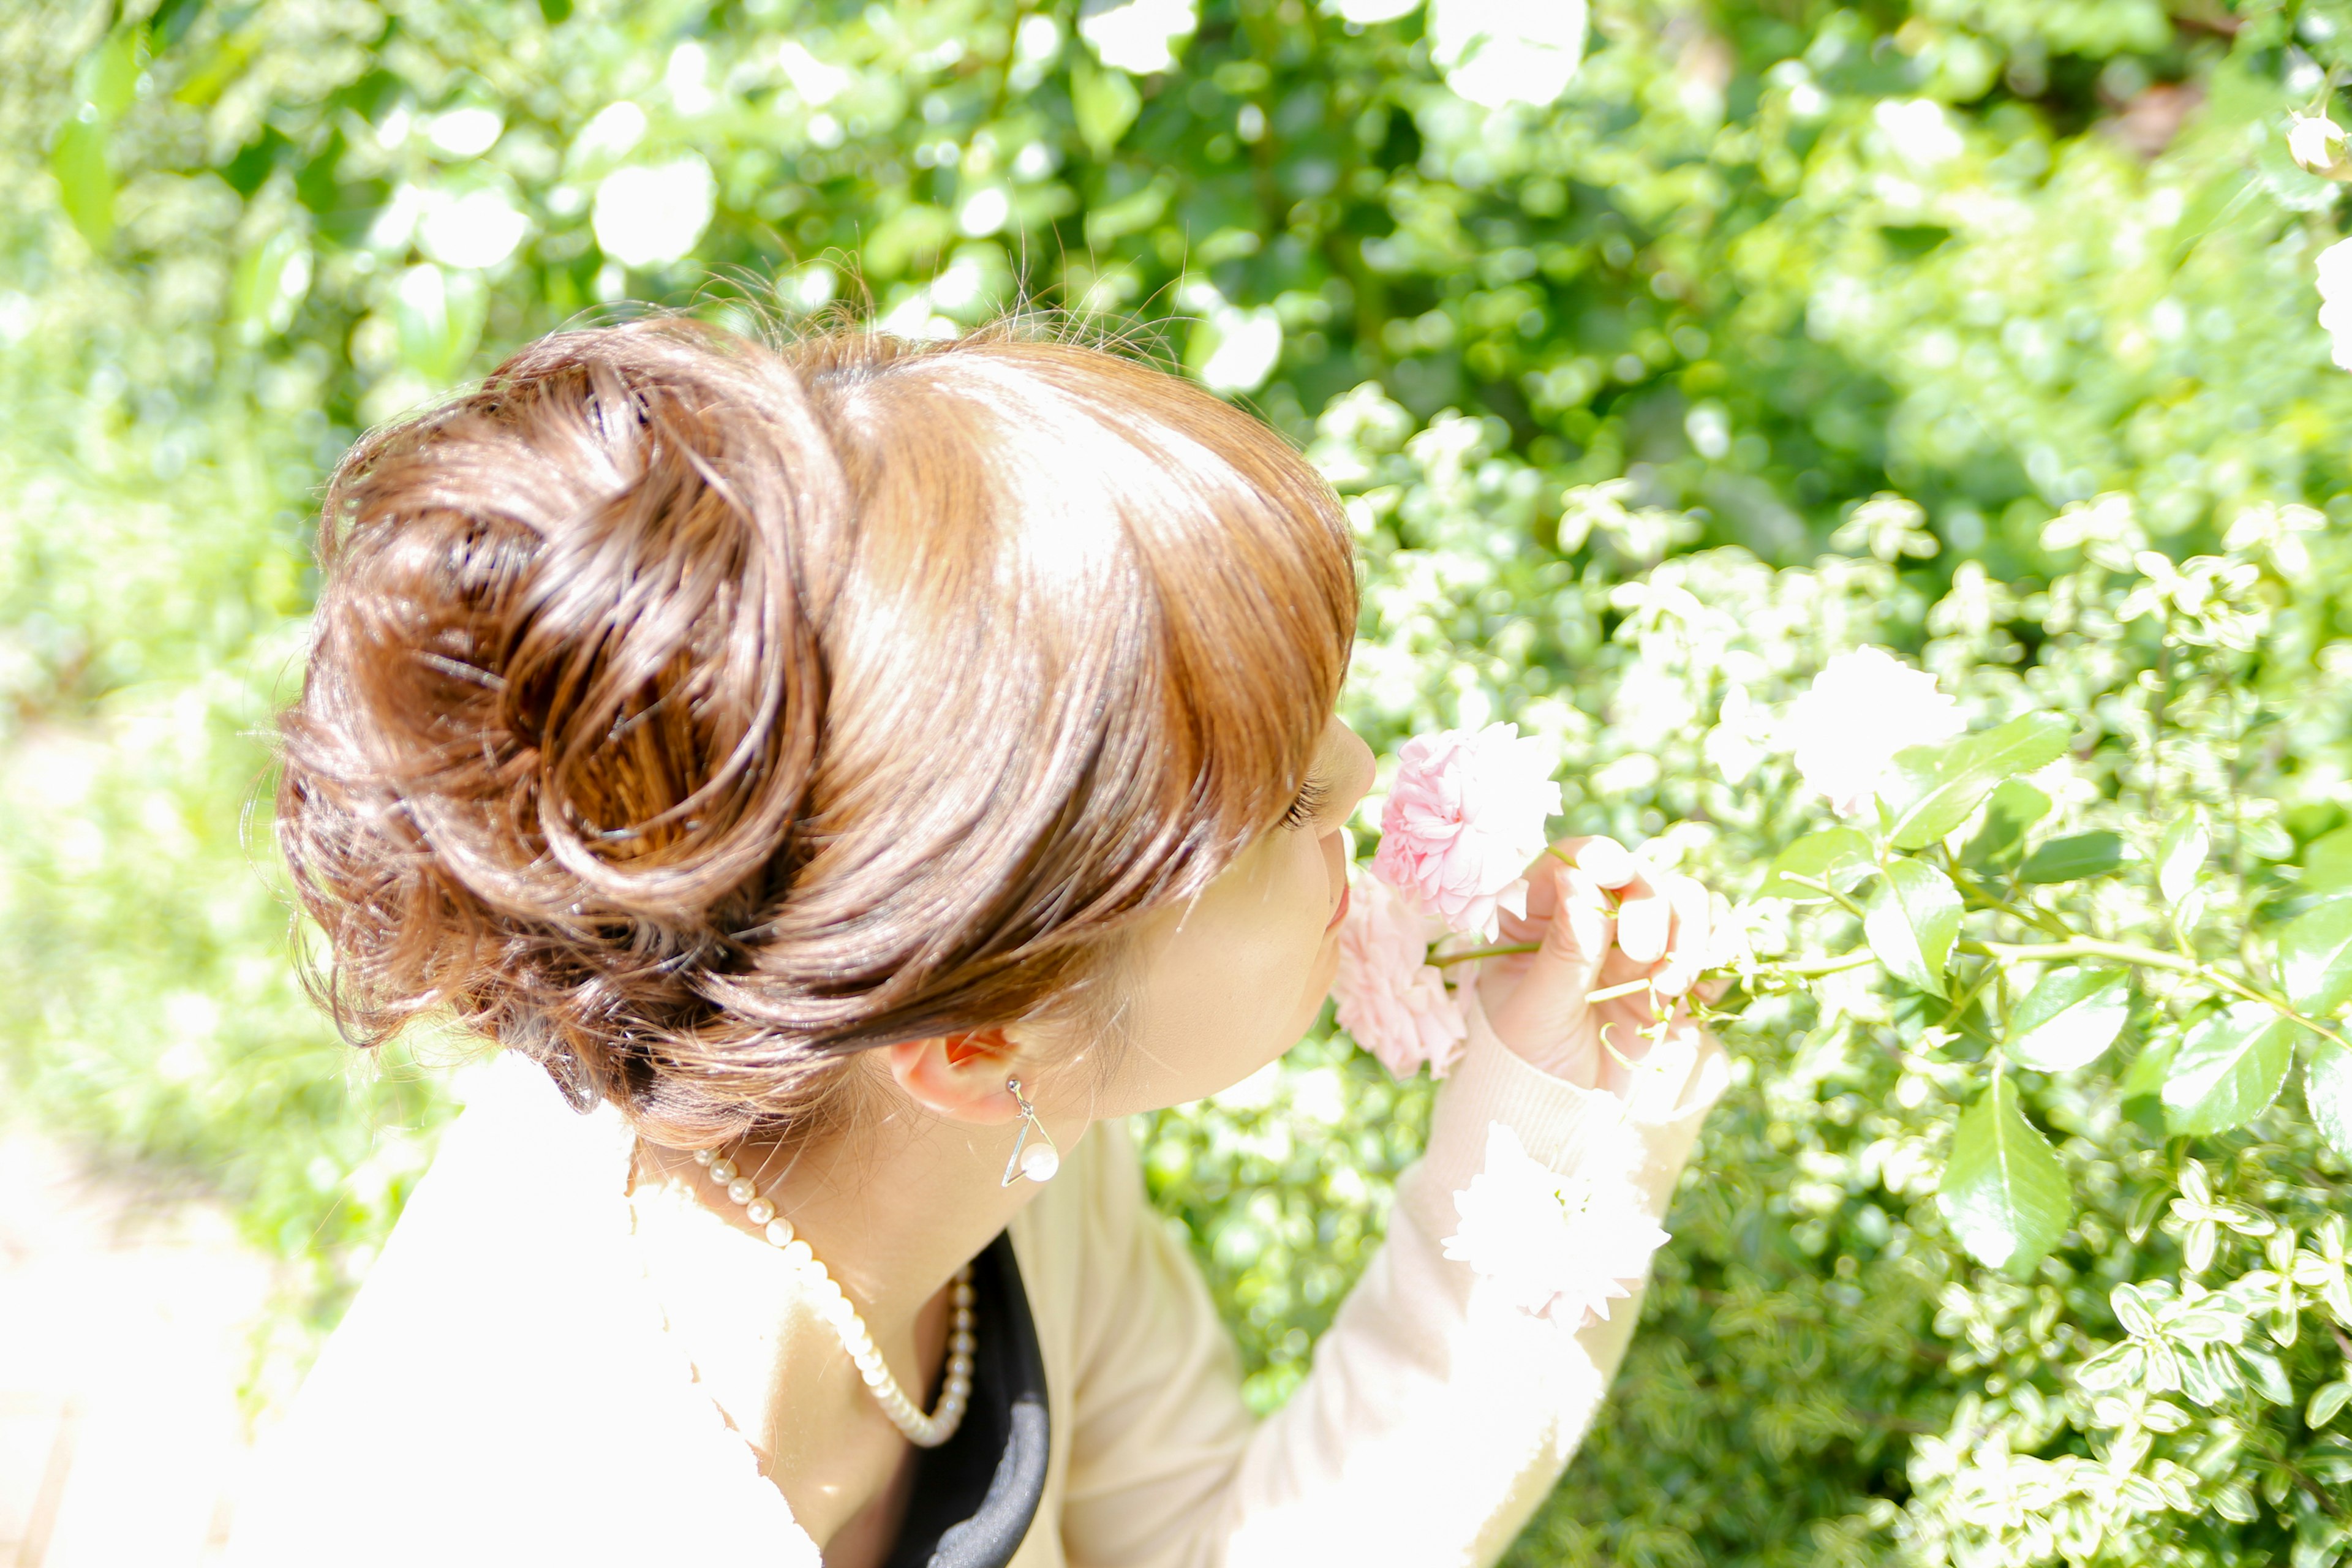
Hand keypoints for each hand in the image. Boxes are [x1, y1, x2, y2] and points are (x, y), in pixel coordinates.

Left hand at [1474, 837, 1720, 1089]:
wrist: (1572, 1124)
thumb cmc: (1531, 1067)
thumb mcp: (1536, 1012)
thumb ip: (1562, 949)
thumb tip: (1576, 879)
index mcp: (1536, 920)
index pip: (1568, 864)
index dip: (1596, 857)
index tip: (1615, 871)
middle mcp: (1592, 922)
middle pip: (1636, 876)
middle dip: (1647, 907)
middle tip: (1641, 956)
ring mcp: (1639, 947)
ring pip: (1683, 899)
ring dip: (1688, 932)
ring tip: (1671, 985)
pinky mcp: (1680, 976)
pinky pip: (1715, 940)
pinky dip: (1717, 954)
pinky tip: (1698, 991)